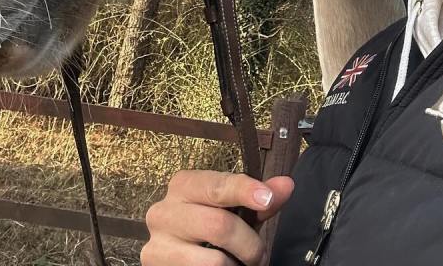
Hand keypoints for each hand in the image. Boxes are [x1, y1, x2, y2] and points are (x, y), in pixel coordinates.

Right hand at [142, 171, 294, 265]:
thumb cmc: (209, 225)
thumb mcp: (234, 208)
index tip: (267, 199)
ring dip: (237, 265)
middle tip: (259, 254)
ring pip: (213, 260)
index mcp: (184, 185)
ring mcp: (157, 243)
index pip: (218, 186)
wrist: (177, 255)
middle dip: (249, 244)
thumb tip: (286, 185)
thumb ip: (259, 198)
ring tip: (241, 264)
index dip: (245, 191)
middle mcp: (164, 210)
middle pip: (218, 225)